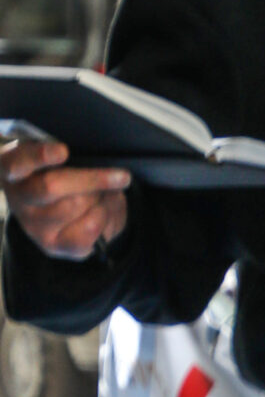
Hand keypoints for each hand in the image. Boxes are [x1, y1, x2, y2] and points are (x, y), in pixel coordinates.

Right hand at [0, 135, 129, 258]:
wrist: (64, 213)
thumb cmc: (61, 174)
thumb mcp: (59, 158)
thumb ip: (71, 156)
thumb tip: (102, 167)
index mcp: (10, 166)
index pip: (18, 161)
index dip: (39, 156)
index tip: (63, 151)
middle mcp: (17, 197)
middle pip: (53, 186)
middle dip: (93, 179)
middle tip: (121, 176)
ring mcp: (32, 224)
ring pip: (75, 206)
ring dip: (101, 197)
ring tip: (106, 194)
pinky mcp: (52, 245)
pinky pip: (87, 230)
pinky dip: (105, 216)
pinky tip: (104, 211)